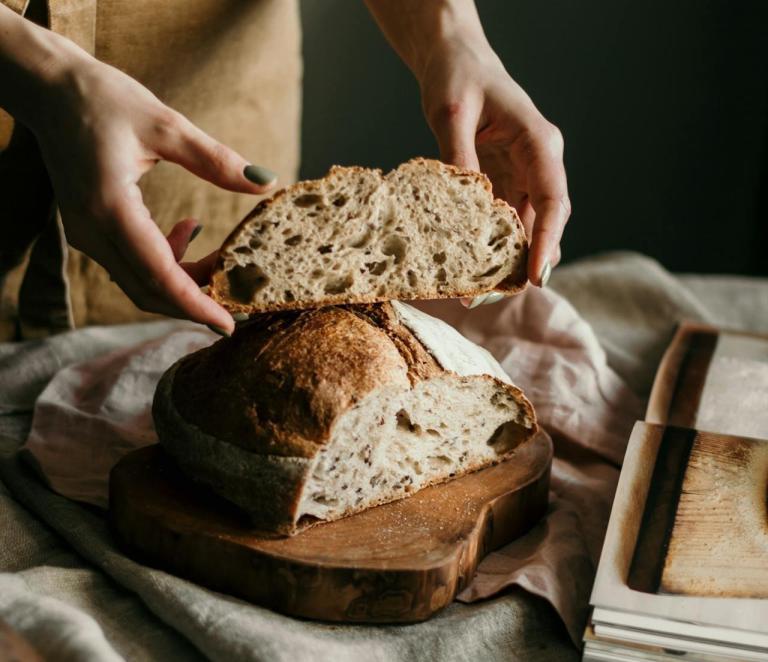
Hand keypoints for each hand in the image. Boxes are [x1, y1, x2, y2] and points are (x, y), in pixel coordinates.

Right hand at [24, 34, 275, 333]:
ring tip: (221, 258)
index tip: (228, 325)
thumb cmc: (103, 99)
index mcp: (109, 208)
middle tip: (238, 300)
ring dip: (183, 281)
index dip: (195, 305)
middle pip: (148, 290)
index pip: (158, 275)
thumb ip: (216, 160)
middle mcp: (92, 230)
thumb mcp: (166, 125)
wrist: (49, 90)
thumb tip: (266, 182)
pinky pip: (131, 263)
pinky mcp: (89, 230)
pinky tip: (189, 230)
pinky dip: (165, 261)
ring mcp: (85, 234)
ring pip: (139, 281)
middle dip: (194, 301)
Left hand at [419, 36, 570, 287]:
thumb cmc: (458, 76)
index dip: (548, 241)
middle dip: (525, 262)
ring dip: (508, 260)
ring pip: (527, 227)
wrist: (455, 60)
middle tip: (492, 296)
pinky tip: (472, 267)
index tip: (536, 276)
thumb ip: (458, 156)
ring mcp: (523, 174)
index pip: (554, 199)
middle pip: (545, 221)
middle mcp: (539, 162)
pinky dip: (492, 245)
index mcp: (538, 142)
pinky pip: (505, 221)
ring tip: (478, 293)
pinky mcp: (504, 182)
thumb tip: (463, 205)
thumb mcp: (450, 112)